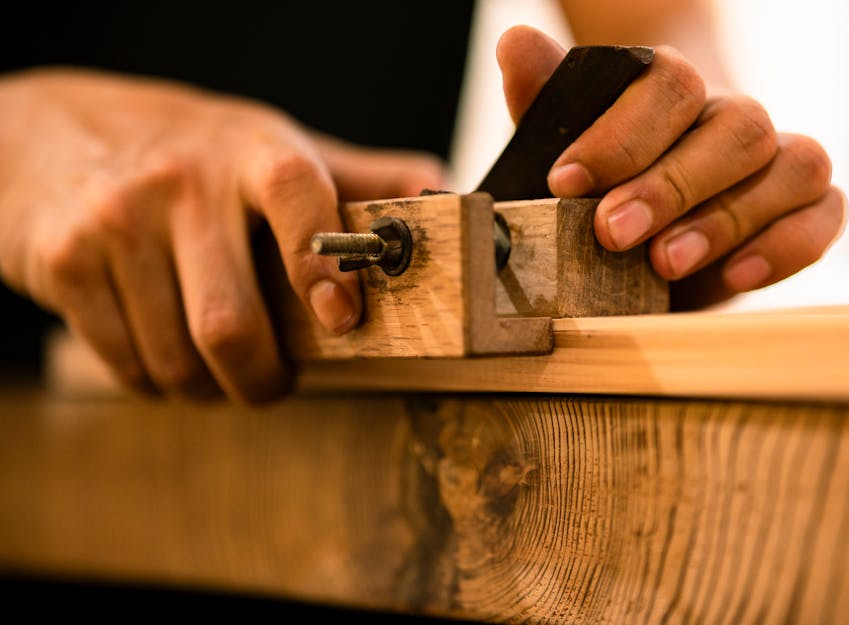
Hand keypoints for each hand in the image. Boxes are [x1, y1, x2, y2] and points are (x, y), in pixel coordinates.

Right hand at [0, 69, 441, 401]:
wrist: (56, 135)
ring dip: (207, 388)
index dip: (323, 266)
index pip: (296, 195)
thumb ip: (355, 178)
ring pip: (178, 358)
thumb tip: (442, 194)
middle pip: (229, 321)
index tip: (344, 321)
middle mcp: (181, 183)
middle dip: (261, 380)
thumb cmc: (191, 154)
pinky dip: (155, 382)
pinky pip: (125, 364)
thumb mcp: (270, 147)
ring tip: (217, 368)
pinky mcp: (64, 263)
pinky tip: (165, 355)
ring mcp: (116, 222)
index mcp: (250, 151)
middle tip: (272, 383)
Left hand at [496, 26, 846, 308]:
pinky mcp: (809, 209)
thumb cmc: (607, 186)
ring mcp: (779, 162)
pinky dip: (786, 246)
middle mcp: (734, 118)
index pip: (669, 84)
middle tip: (611, 234)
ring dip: (726, 218)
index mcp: (675, 93)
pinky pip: (826, 214)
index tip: (565, 183)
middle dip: (670, 185)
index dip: (620, 135)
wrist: (652, 235)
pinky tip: (734, 277)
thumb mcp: (565, 151)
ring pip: (794, 164)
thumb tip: (516, 45)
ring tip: (663, 264)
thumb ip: (546, 103)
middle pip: (737, 124)